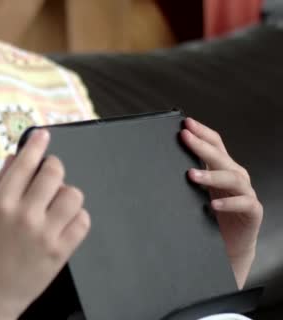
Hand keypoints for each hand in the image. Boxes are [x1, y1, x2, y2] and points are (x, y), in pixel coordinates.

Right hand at [0, 129, 89, 318]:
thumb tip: (15, 158)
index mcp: (1, 203)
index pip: (25, 163)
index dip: (37, 144)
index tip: (43, 135)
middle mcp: (25, 215)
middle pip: (54, 173)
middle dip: (53, 167)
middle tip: (48, 174)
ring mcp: (46, 234)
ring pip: (73, 194)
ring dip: (66, 193)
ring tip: (56, 203)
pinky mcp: (61, 251)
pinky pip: (83, 220)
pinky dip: (76, 216)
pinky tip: (63, 221)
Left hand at [181, 118, 262, 288]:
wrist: (230, 246)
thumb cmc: (210, 217)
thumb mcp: (195, 193)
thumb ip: (188, 177)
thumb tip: (158, 163)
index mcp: (222, 168)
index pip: (215, 144)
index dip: (202, 132)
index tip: (185, 124)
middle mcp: (235, 176)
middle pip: (220, 156)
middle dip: (201, 145)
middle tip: (185, 137)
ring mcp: (245, 193)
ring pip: (232, 178)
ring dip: (211, 175)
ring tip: (191, 174)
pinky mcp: (252, 211)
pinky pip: (243, 203)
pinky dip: (229, 203)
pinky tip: (214, 204)